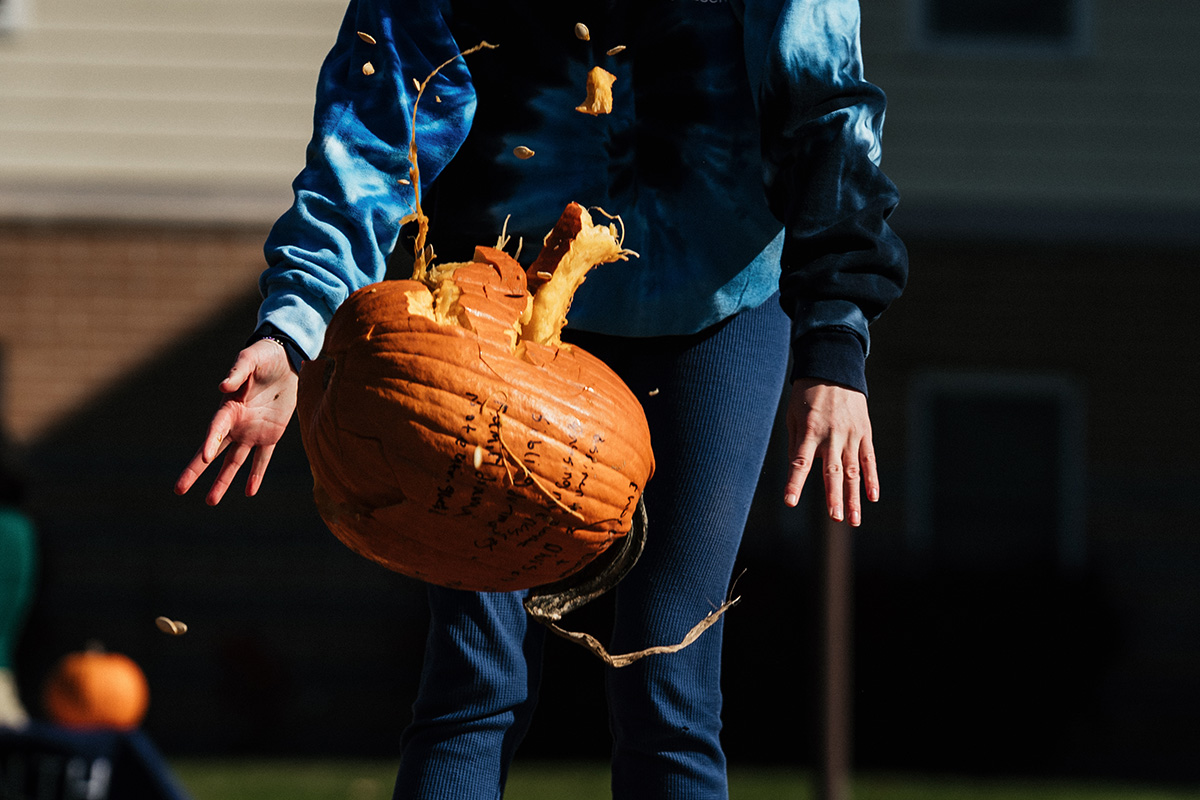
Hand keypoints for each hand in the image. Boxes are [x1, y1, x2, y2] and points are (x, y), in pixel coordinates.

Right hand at [175, 339, 298, 504]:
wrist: (287, 360)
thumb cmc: (264, 357)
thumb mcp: (250, 360)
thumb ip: (237, 372)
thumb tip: (223, 385)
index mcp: (229, 407)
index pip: (216, 429)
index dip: (210, 442)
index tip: (205, 457)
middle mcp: (236, 424)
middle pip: (213, 452)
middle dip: (196, 470)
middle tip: (179, 489)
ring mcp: (252, 432)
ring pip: (234, 462)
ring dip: (223, 481)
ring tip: (210, 501)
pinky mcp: (271, 434)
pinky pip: (263, 458)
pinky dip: (257, 475)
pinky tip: (249, 492)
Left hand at [783, 378, 878, 526]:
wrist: (834, 368)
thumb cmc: (807, 395)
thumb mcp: (792, 415)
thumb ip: (794, 444)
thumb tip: (795, 469)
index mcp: (809, 431)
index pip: (800, 462)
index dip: (795, 483)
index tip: (790, 502)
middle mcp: (831, 435)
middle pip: (832, 472)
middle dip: (834, 497)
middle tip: (836, 519)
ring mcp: (851, 435)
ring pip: (853, 471)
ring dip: (853, 497)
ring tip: (852, 520)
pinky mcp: (864, 432)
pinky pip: (869, 459)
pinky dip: (871, 479)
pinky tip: (872, 497)